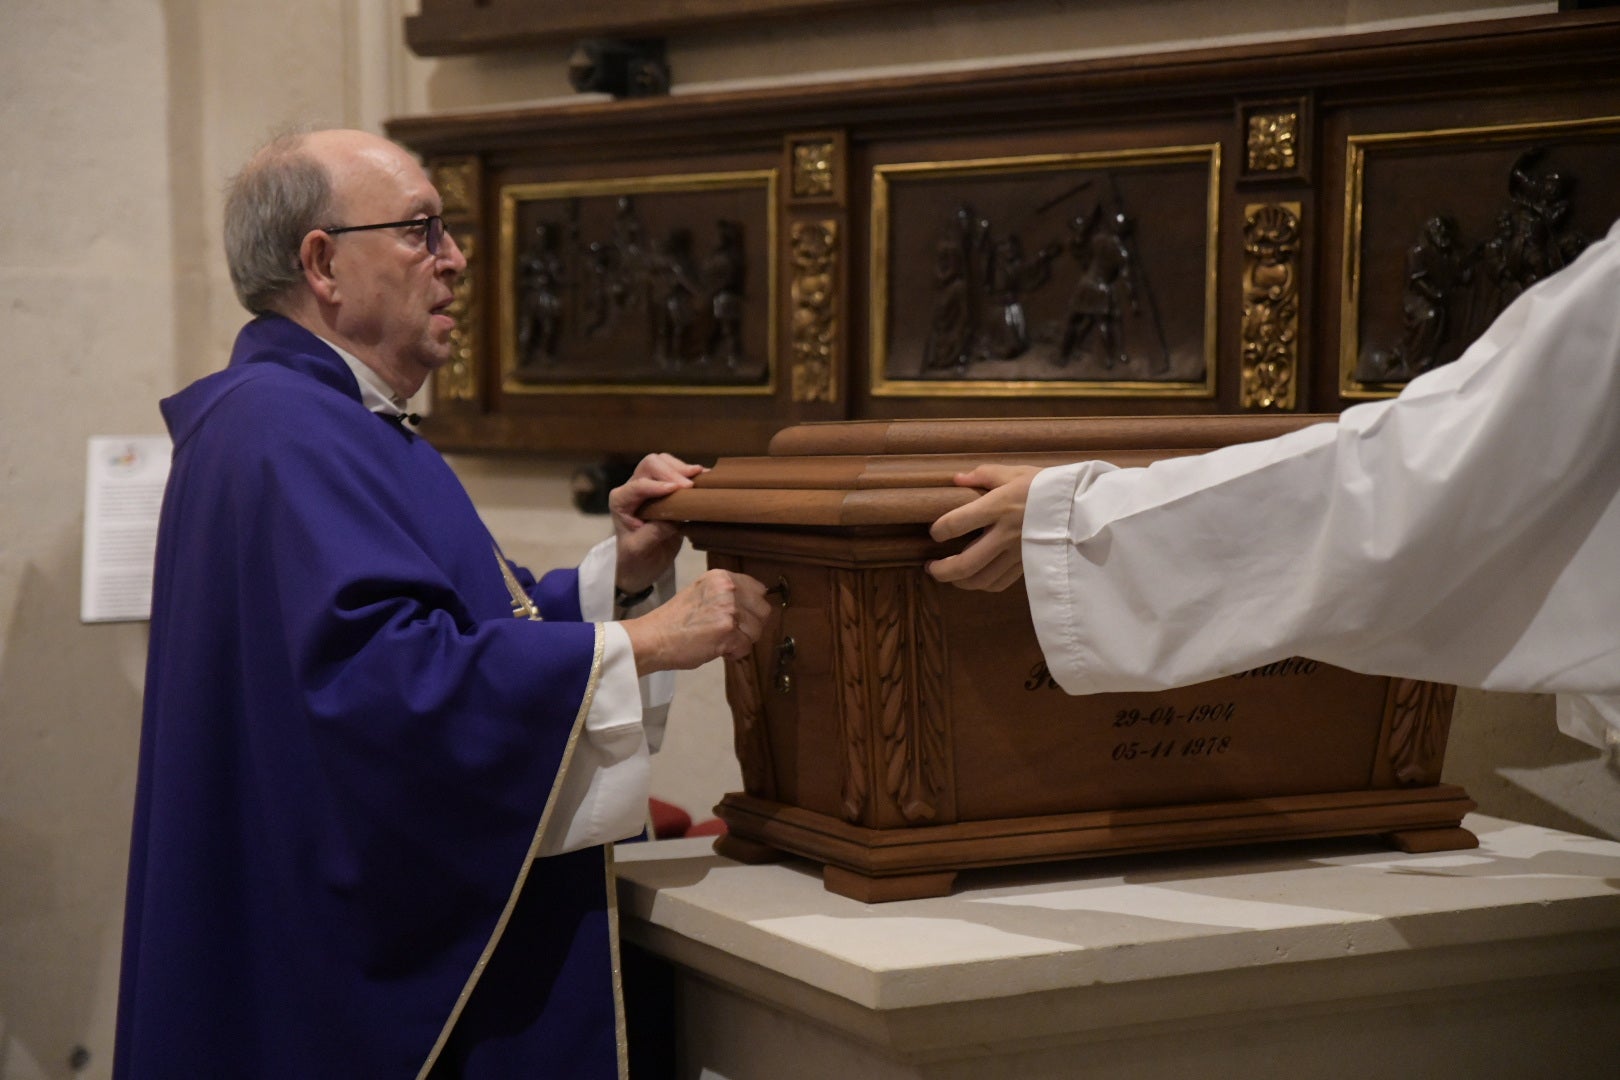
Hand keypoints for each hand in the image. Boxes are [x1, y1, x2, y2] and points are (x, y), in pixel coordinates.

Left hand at [610, 452, 704, 594]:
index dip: (657, 485)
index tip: (677, 489)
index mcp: (621, 501)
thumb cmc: (637, 559)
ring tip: (699, 478)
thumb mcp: (640, 550)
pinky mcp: (665, 489)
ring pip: (664, 462)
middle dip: (671, 471)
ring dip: (682, 468)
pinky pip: (676, 471)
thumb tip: (674, 518)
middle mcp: (633, 489)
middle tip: (690, 486)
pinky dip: (690, 473)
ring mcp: (650, 486)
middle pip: (651, 464)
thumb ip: (653, 533)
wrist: (643, 566)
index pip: (638, 486)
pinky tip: (704, 478)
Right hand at [621, 570, 772, 673]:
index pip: (758, 589)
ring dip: (742, 640)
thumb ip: (727, 595)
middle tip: (731, 631)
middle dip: (751, 625)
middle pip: (763, 610)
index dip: (752, 607)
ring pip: (757, 630)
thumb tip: (753, 606)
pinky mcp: (727, 632)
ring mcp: (728, 609)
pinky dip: (734, 653)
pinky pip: (746, 647)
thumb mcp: (702, 593)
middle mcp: (727, 589)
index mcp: (721, 577)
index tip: (741, 616)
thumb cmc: (675, 620)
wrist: (653, 638)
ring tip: (720, 640)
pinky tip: (718, 649)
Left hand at [926, 464, 1040, 591]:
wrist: (1086, 506)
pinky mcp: (1029, 565)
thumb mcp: (1017, 472)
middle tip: (931, 568)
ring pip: (981, 580)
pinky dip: (983, 584)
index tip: (934, 532)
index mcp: (999, 506)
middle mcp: (1005, 534)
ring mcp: (1018, 553)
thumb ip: (984, 475)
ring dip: (960, 582)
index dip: (939, 530)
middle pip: (965, 563)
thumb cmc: (1050, 485)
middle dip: (942, 570)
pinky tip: (976, 578)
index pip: (956, 523)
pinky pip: (1001, 583)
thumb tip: (957, 478)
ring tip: (949, 576)